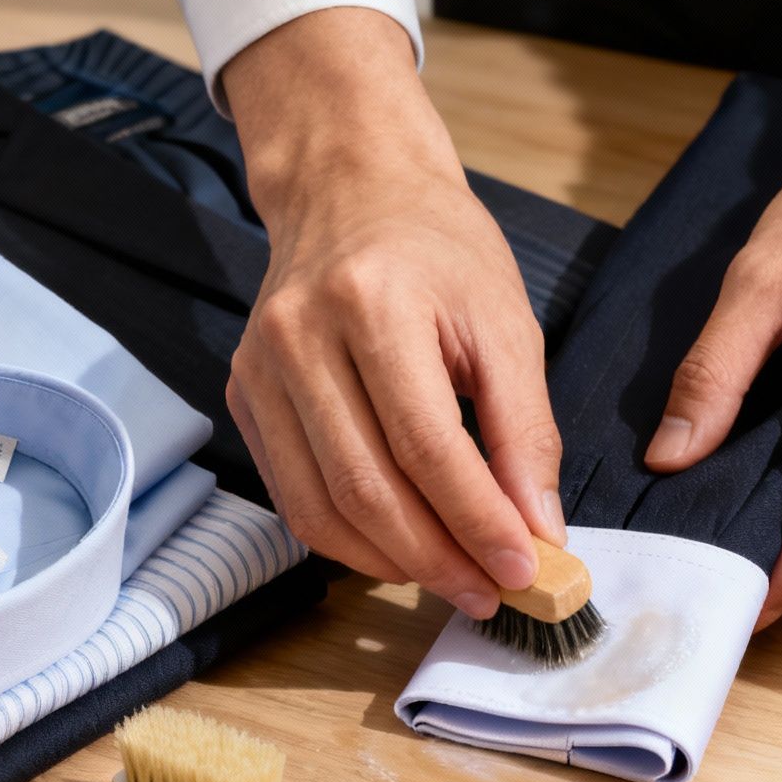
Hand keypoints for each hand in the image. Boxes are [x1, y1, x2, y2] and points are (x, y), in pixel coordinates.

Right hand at [222, 8, 565, 618]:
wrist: (350, 189)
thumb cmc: (438, 250)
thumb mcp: (505, 322)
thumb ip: (525, 428)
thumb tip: (538, 530)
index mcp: (372, 302)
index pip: (426, 444)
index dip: (476, 520)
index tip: (524, 569)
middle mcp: (299, 336)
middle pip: (366, 486)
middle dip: (436, 557)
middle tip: (491, 592)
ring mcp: (258, 369)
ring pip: (320, 507)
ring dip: (391, 562)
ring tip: (453, 580)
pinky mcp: (242, 395)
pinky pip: (293, 496)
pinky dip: (349, 540)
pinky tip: (400, 550)